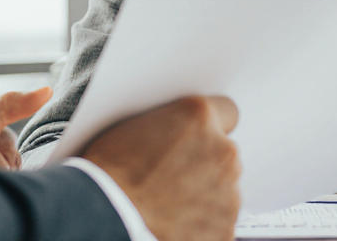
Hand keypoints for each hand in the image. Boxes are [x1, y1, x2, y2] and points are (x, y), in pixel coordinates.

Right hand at [84, 96, 241, 240]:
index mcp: (200, 118)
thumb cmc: (111, 174)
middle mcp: (222, 151)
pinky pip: (220, 220)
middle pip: (225, 153)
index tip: (200, 137)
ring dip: (205, 194)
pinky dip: (202, 223)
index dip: (209, 127)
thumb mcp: (139, 126)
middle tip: (173, 175)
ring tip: (169, 202)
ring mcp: (229, 192)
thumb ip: (174, 125)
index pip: (227, 111)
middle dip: (205, 163)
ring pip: (224, 189)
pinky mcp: (226, 226)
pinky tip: (175, 221)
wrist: (108, 215)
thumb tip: (179, 134)